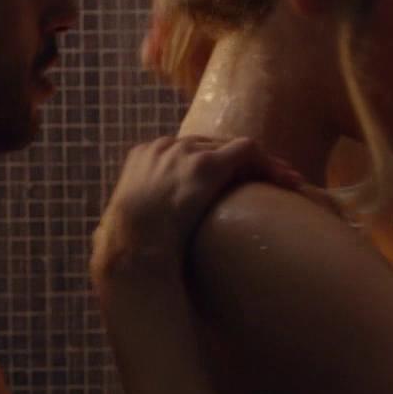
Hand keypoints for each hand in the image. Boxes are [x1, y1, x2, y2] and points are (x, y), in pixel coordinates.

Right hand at [91, 135, 305, 286]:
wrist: (130, 248)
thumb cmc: (123, 249)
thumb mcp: (118, 228)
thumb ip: (124, 222)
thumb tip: (104, 239)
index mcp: (142, 157)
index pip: (186, 150)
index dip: (215, 164)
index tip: (233, 183)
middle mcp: (164, 147)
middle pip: (212, 144)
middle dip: (242, 163)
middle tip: (270, 181)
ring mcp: (185, 152)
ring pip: (233, 147)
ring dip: (262, 165)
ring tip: (288, 182)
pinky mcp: (206, 164)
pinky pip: (246, 152)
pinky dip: (268, 164)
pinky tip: (286, 181)